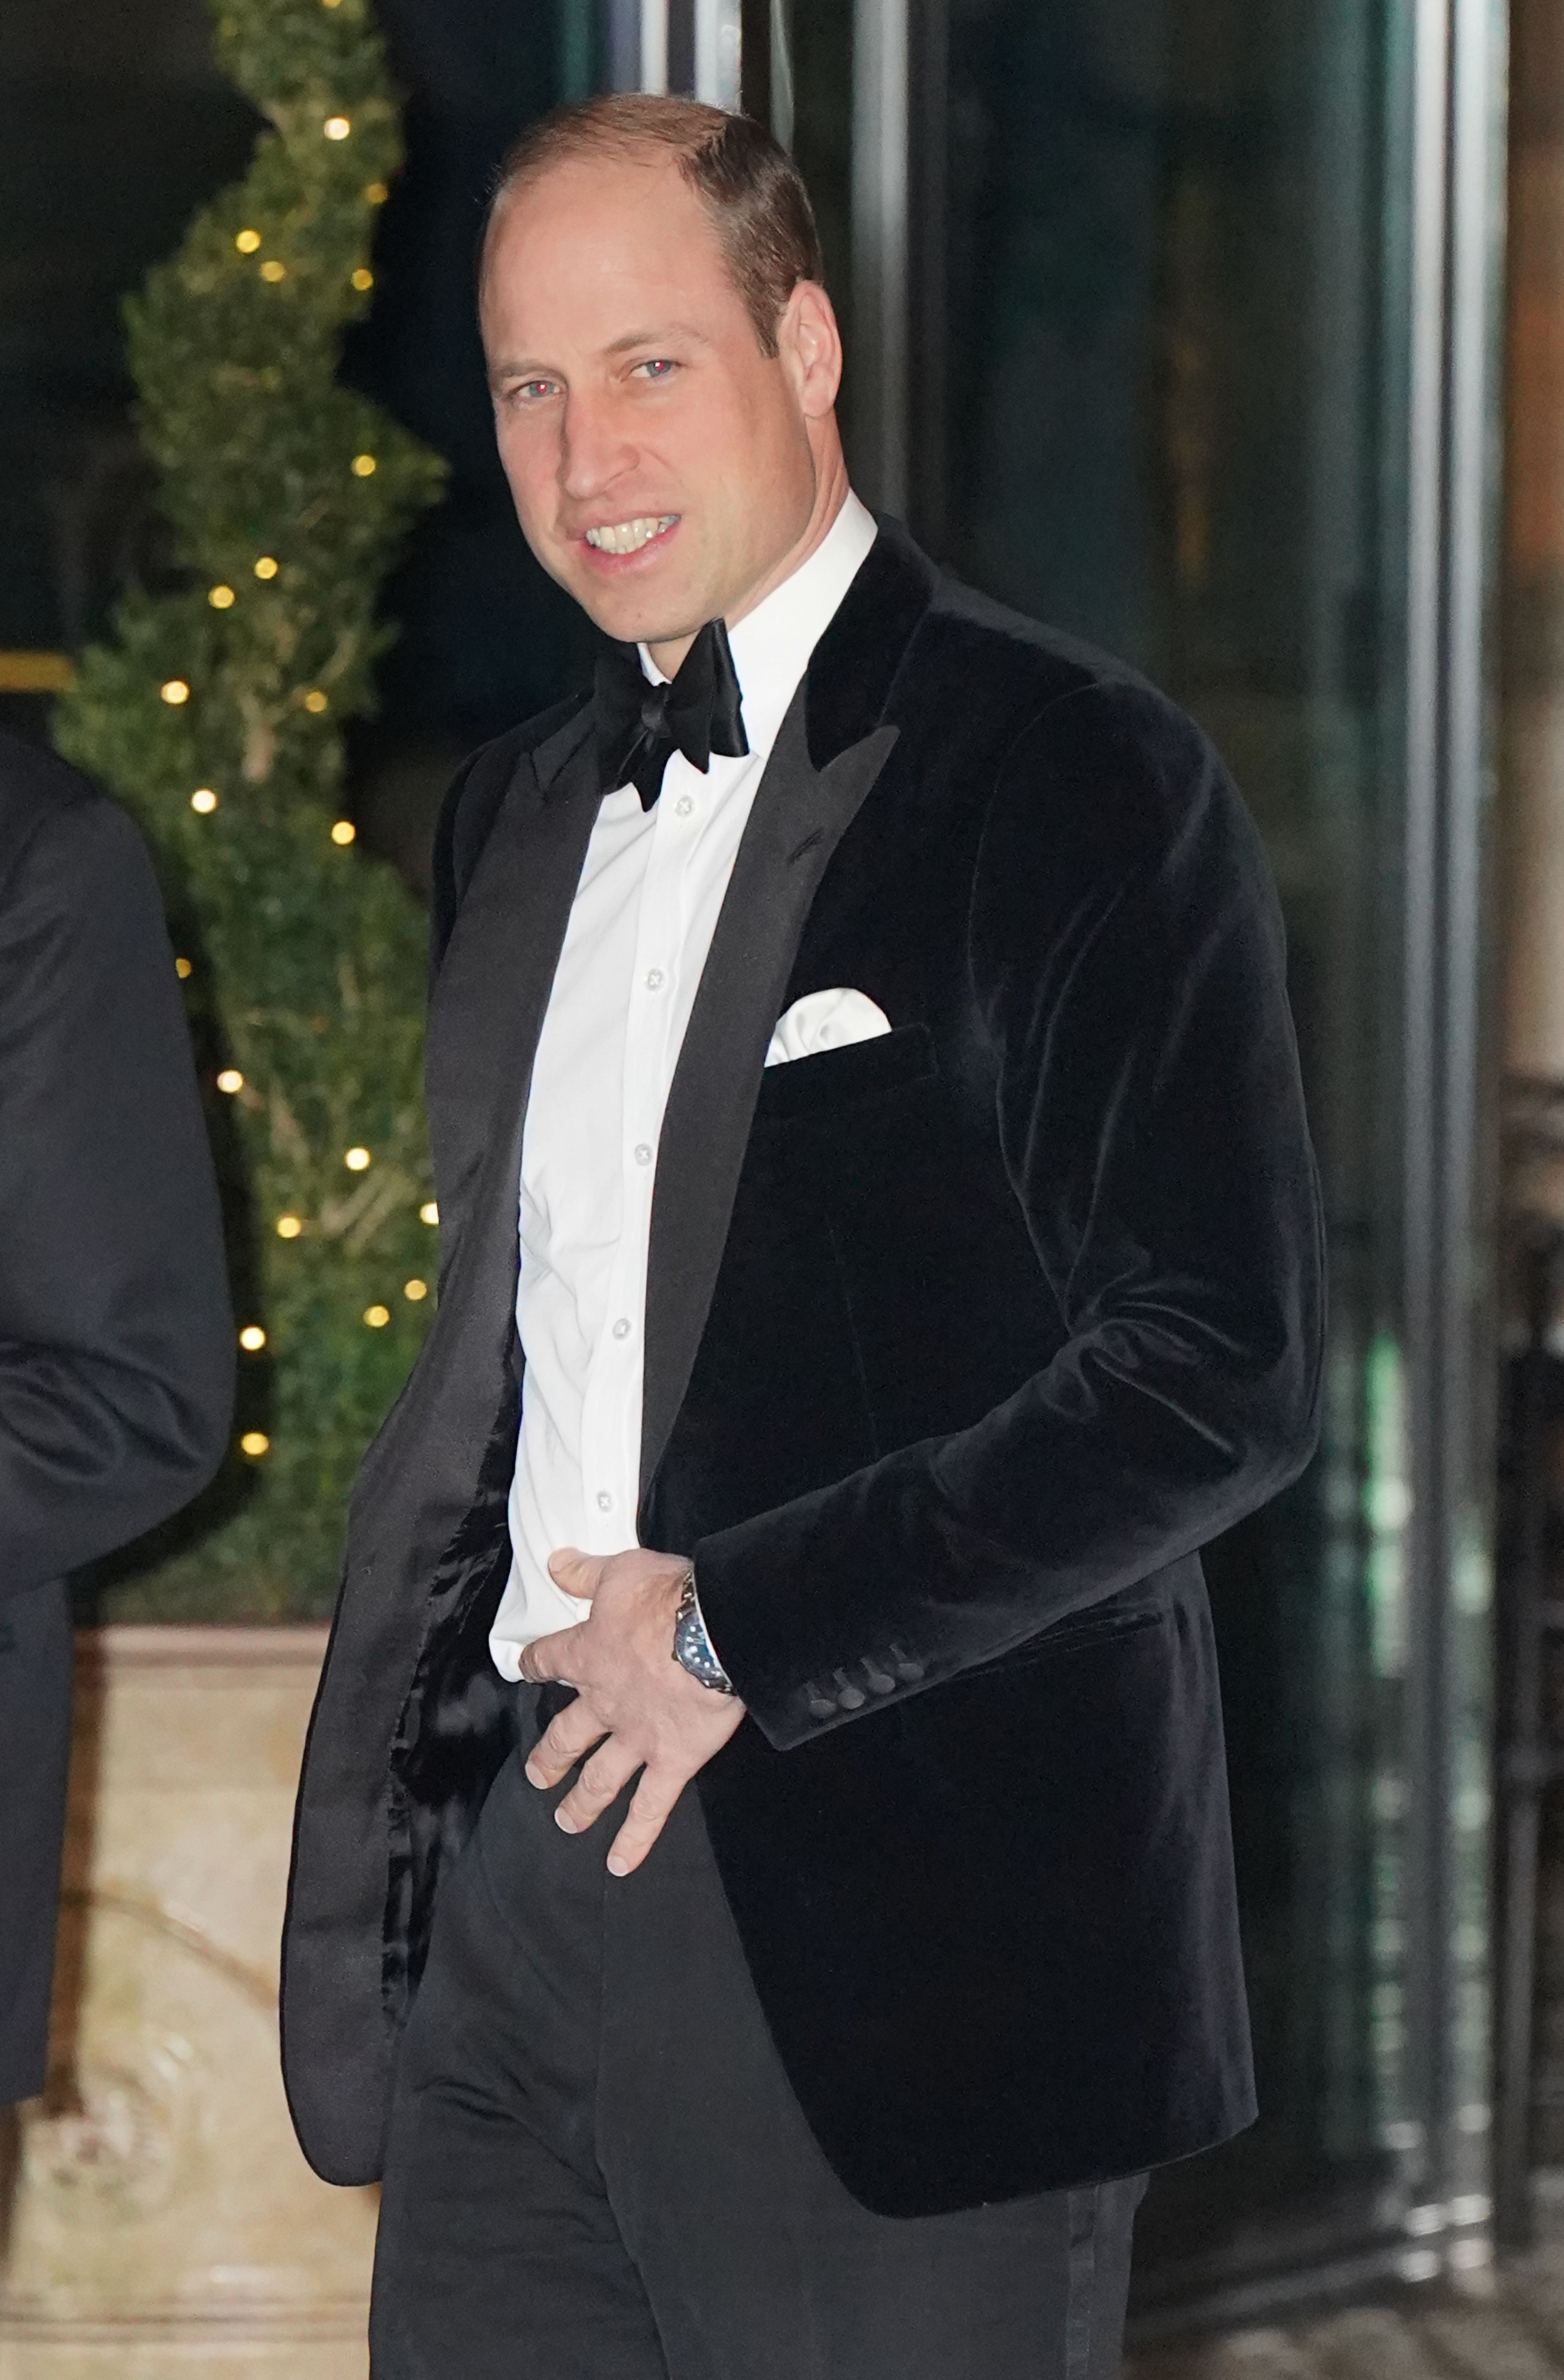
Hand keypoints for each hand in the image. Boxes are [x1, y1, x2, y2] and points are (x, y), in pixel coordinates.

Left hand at [518, 1547, 743, 1874]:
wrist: (711, 1634)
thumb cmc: (669, 1598)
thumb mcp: (622, 1570)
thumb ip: (587, 1572)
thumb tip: (556, 1563)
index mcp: (591, 1655)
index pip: (551, 1660)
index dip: (535, 1664)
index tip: (524, 1668)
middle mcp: (606, 1703)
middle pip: (567, 1735)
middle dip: (550, 1757)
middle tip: (537, 1775)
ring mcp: (637, 1738)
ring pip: (601, 1779)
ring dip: (581, 1804)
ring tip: (566, 1822)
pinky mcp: (672, 1761)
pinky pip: (650, 1809)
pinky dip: (635, 1839)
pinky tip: (619, 1865)